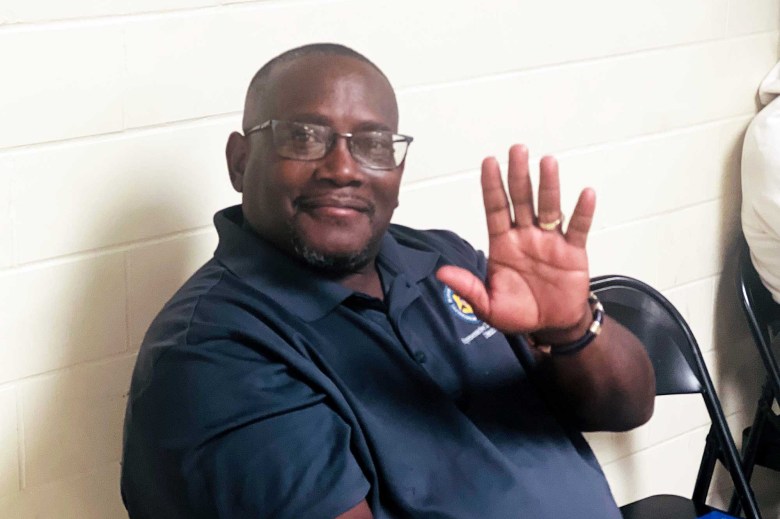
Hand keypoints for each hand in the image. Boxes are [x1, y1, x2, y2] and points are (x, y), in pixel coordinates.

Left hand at [436, 144, 594, 339]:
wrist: (551, 327)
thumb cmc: (519, 313)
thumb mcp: (488, 305)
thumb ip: (467, 287)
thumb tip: (441, 273)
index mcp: (503, 244)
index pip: (495, 209)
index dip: (492, 186)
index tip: (489, 162)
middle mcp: (526, 236)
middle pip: (521, 200)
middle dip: (519, 175)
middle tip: (517, 149)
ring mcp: (550, 241)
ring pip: (549, 207)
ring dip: (548, 185)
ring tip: (547, 162)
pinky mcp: (573, 252)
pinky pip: (578, 228)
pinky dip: (583, 212)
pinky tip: (586, 194)